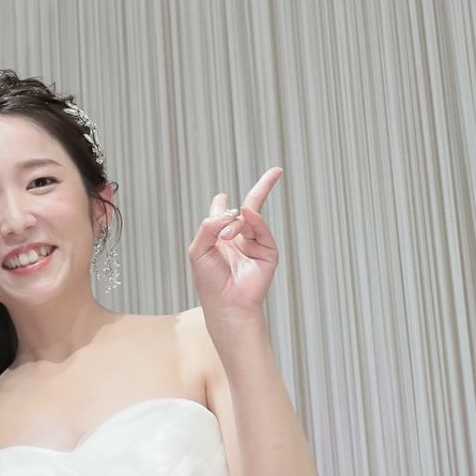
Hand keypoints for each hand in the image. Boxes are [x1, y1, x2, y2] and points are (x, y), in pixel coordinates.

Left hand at [187, 168, 282, 331]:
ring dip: (235, 223)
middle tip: (276, 171)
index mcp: (219, 236)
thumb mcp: (198, 249)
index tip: (222, 196)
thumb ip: (209, 225)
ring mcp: (255, 243)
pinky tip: (245, 217)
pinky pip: (261, 228)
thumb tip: (229, 209)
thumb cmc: (209, 281)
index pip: (223, 213)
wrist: (226, 304)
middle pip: (250, 206)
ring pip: (249, 217)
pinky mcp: (268, 251)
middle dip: (263, 187)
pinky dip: (253, 221)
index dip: (222, 204)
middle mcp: (239, 237)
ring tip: (226, 237)